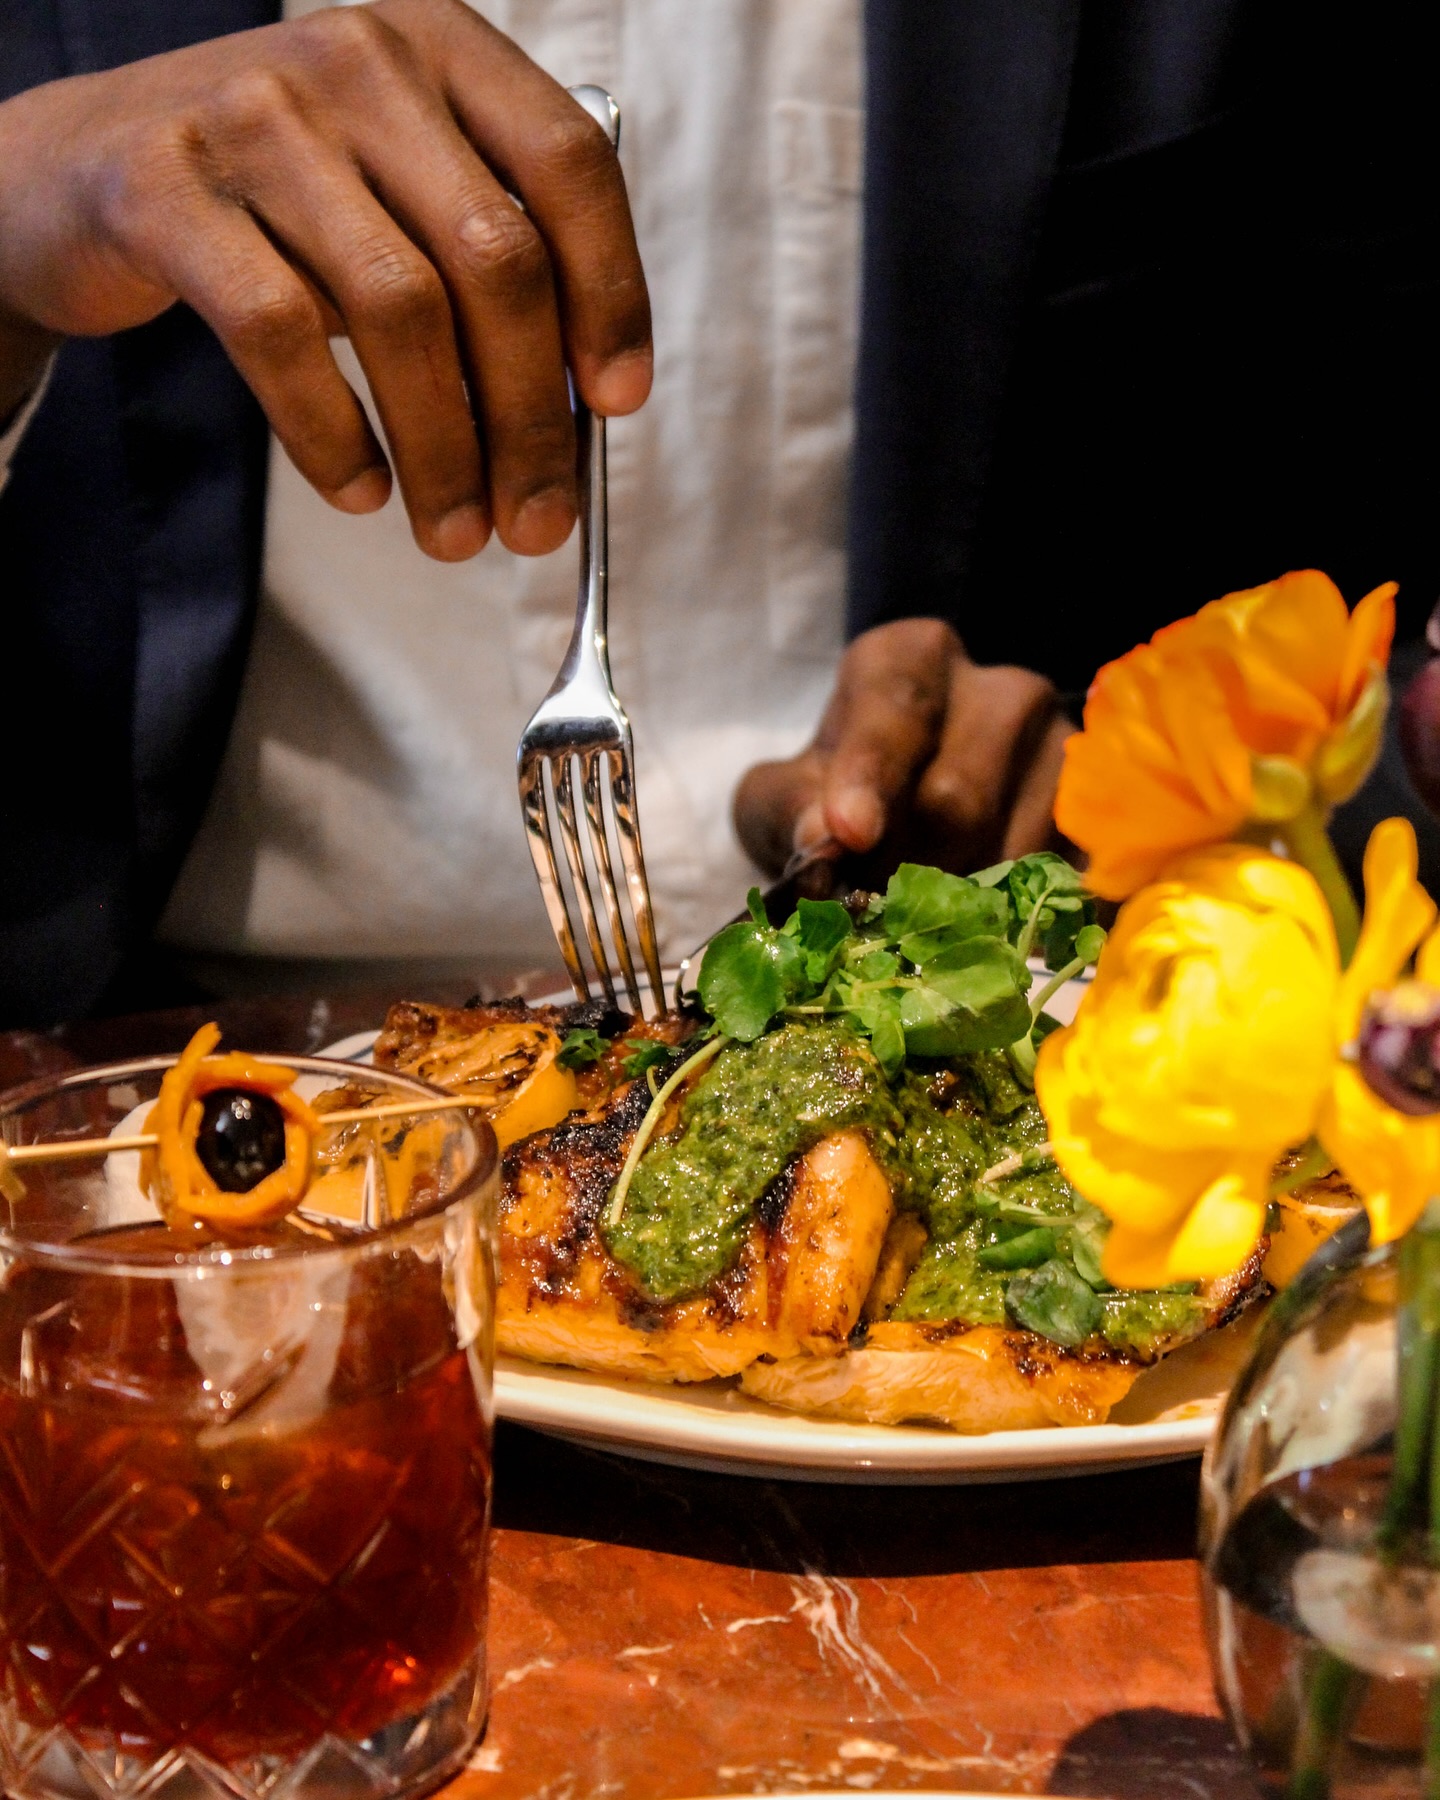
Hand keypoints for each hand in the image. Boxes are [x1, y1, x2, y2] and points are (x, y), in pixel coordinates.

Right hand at [0, 0, 650, 559]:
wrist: (80, 174)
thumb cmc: (278, 210)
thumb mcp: (397, 202)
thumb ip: (485, 272)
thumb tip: (576, 417)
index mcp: (440, 48)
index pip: (566, 165)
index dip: (611, 292)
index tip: (617, 403)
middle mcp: (357, 61)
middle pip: (495, 257)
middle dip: (530, 416)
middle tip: (537, 521)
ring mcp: (255, 115)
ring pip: (399, 307)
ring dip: (445, 449)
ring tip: (455, 533)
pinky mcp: (169, 188)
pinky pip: (282, 337)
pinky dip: (333, 435)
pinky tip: (360, 490)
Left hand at [734, 618, 1073, 886]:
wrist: (905, 811)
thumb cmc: (836, 794)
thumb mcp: (783, 794)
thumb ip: (789, 811)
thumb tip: (824, 841)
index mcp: (912, 659)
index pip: (895, 709)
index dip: (870, 774)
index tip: (848, 832)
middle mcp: (1001, 689)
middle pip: (956, 796)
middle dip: (903, 867)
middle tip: (869, 910)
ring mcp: (1062, 748)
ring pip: (1012, 847)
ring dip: (954, 904)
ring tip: (919, 920)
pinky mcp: (1096, 815)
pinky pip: (1058, 879)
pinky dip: (1011, 917)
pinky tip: (978, 930)